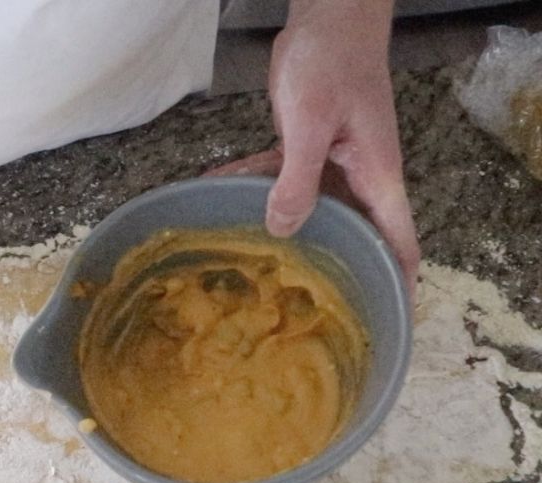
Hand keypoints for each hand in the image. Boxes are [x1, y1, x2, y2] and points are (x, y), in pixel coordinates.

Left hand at [208, 1, 418, 297]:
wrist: (326, 16)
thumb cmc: (332, 63)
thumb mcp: (310, 125)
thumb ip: (297, 179)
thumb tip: (283, 230)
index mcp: (377, 177)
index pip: (399, 242)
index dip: (397, 284)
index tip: (384, 319)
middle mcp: (360, 177)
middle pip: (352, 234)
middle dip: (330, 269)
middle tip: (296, 308)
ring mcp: (333, 163)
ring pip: (309, 210)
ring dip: (279, 230)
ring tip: (245, 263)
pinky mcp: (306, 148)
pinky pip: (280, 178)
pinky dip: (253, 185)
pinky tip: (216, 191)